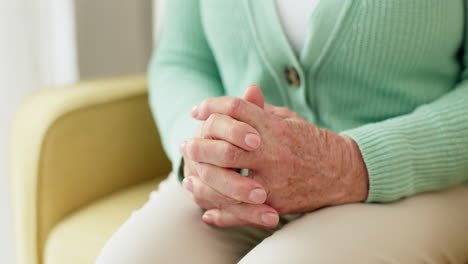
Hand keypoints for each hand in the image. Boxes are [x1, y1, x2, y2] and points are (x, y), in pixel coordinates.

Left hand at [183, 86, 367, 216]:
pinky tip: (207, 213)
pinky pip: (243, 211)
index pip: (235, 109)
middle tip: (186, 147)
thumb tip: (245, 92)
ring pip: (228, 180)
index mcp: (274, 127)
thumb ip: (263, 110)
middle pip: (224, 147)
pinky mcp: (278, 202)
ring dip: (203, 180)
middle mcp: (272, 152)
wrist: (343, 172)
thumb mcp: (288, 119)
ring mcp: (274, 179)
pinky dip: (222, 214)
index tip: (196, 111)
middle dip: (200, 146)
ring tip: (189, 180)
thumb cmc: (312, 142)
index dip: (211, 106)